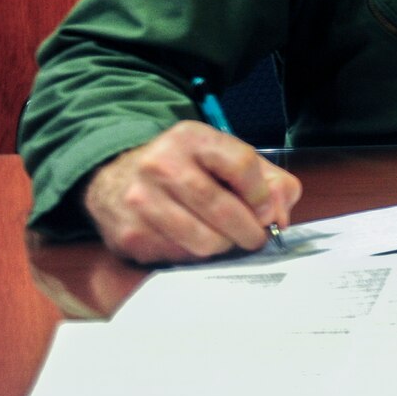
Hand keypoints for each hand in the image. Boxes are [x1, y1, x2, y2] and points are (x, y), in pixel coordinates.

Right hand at [84, 120, 300, 263]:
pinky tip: (192, 240)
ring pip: (203, 241)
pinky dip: (195, 256)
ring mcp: (140, 200)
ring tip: (224, 239)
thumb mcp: (227, 159)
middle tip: (254, 238)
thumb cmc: (187, 169)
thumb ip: (269, 182)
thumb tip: (279, 217)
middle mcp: (161, 164)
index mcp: (191, 138)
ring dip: (223, 247)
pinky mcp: (129, 235)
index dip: (262, 196)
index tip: (265, 212)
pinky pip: (179, 257)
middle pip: (223, 210)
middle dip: (249, 232)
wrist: (116, 177)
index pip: (242, 166)